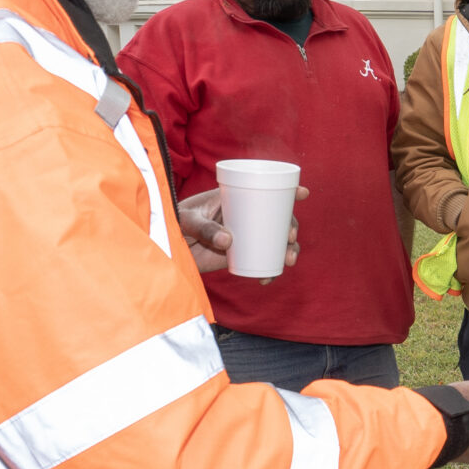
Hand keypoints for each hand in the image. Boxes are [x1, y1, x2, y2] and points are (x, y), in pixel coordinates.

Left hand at [176, 186, 307, 279]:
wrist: (165, 248)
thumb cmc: (173, 222)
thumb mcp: (187, 219)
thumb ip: (205, 228)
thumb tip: (228, 241)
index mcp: (235, 197)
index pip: (265, 190)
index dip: (288, 190)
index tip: (302, 192)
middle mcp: (245, 216)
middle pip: (278, 218)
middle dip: (292, 227)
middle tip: (291, 237)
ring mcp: (244, 236)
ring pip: (275, 241)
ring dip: (289, 250)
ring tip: (288, 261)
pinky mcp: (240, 255)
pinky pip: (262, 260)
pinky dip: (270, 270)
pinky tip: (268, 278)